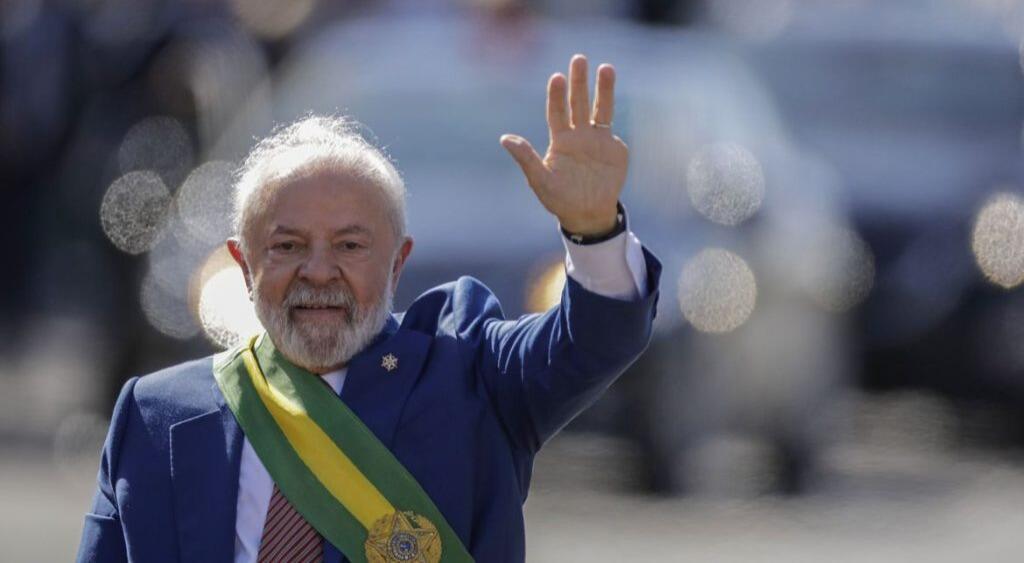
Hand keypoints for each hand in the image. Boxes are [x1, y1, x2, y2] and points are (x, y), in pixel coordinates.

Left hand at [501, 54, 628, 235]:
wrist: (588, 214)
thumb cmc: (559, 199)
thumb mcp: (540, 180)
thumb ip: (526, 158)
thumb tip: (504, 139)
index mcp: (559, 140)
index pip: (556, 112)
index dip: (556, 95)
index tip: (557, 77)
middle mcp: (578, 135)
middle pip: (578, 103)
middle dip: (579, 82)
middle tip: (578, 58)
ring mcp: (597, 140)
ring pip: (600, 109)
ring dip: (603, 89)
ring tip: (606, 67)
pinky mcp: (614, 148)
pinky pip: (612, 130)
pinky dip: (612, 114)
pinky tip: (611, 95)